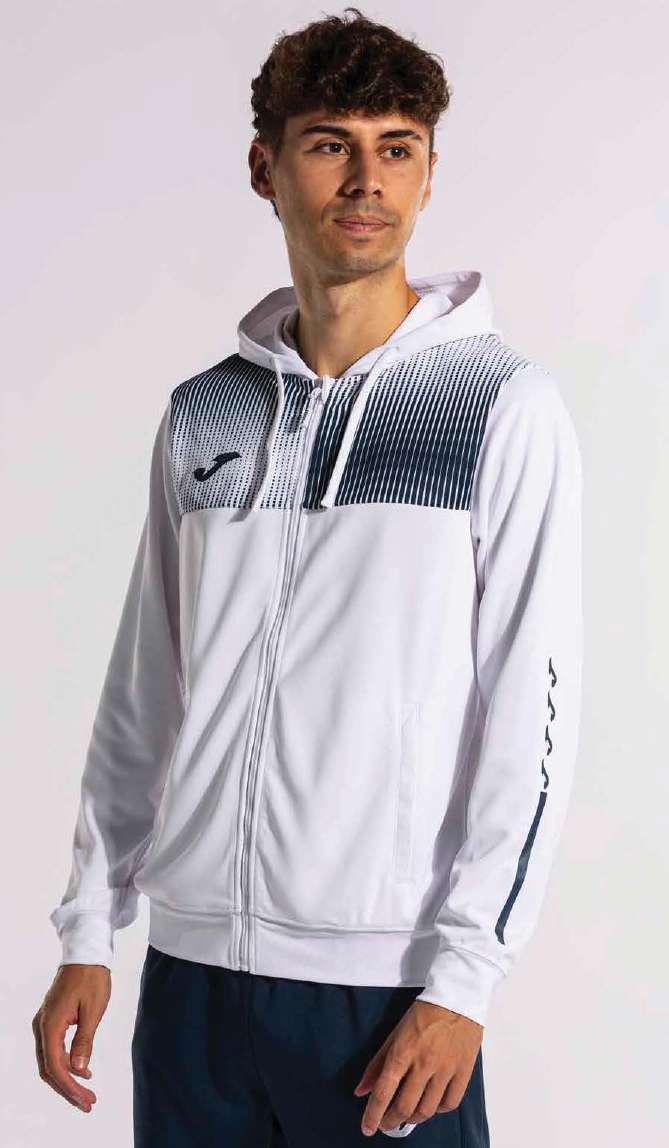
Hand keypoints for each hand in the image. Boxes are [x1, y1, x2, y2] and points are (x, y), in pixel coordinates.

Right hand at [32, 963, 110, 1112]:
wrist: (85, 952)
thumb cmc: (92, 977)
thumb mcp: (93, 1009)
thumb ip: (84, 1041)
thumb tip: (78, 1070)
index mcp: (50, 1024)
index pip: (55, 1066)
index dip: (69, 1087)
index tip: (86, 1100)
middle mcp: (42, 1026)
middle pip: (49, 1068)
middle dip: (68, 1089)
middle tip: (88, 1104)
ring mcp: (44, 1023)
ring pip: (50, 1061)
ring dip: (67, 1079)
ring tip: (86, 1094)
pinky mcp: (51, 1020)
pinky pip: (53, 1050)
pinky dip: (65, 1064)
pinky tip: (83, 1072)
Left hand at [353, 999, 482, 1136]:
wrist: (457, 998)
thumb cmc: (423, 1014)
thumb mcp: (395, 1033)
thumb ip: (377, 1064)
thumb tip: (361, 1090)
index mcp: (403, 1052)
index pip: (383, 1092)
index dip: (373, 1114)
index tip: (368, 1128)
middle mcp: (424, 1063)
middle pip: (405, 1107)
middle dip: (391, 1121)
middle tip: (386, 1124)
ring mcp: (445, 1069)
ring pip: (427, 1110)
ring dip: (413, 1119)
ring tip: (406, 1116)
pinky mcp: (463, 1071)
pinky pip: (449, 1103)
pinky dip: (438, 1111)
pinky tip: (431, 1106)